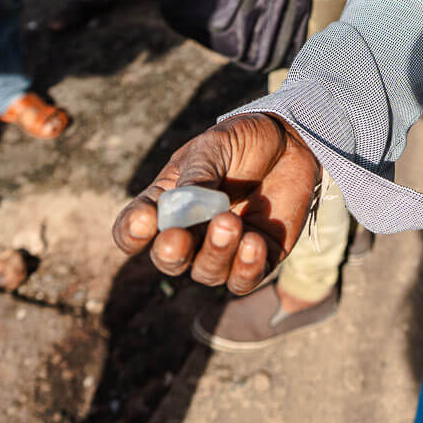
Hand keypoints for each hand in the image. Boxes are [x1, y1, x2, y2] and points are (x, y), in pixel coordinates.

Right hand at [112, 114, 318, 294]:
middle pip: (169, 259)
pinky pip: (244, 280)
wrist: (290, 141)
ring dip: (215, 252)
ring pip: (206, 272)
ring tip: (228, 221)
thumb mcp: (214, 148)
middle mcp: (189, 232)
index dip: (132, 233)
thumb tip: (182, 206)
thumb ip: (197, 177)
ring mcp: (223, 248)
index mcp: (166, 203)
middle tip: (176, 238)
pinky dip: (245, 267)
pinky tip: (252, 242)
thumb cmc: (242, 142)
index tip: (144, 221)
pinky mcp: (257, 258)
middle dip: (171, 253)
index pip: (134, 230)